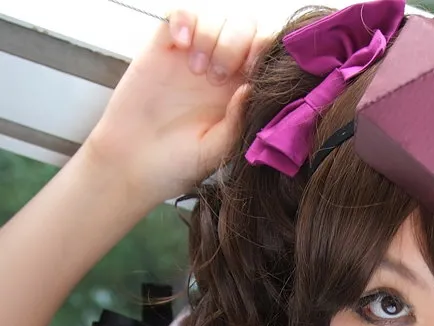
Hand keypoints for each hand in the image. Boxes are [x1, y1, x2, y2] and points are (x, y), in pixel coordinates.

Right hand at [84, 9, 272, 203]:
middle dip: (237, 42)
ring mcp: (191, 56)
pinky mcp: (162, 48)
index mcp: (239, 94)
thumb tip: (252, 87)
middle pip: (244, 26)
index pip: (264, 53)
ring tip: (195, 69)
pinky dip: (185, 21)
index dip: (265, 51)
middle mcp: (219, 70)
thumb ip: (237, 123)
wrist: (131, 166)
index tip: (253, 71)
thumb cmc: (175, 165)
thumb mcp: (214, 152)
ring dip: (211, 36)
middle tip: (218, 76)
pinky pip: (179, 14)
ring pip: (214, 16)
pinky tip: (180, 45)